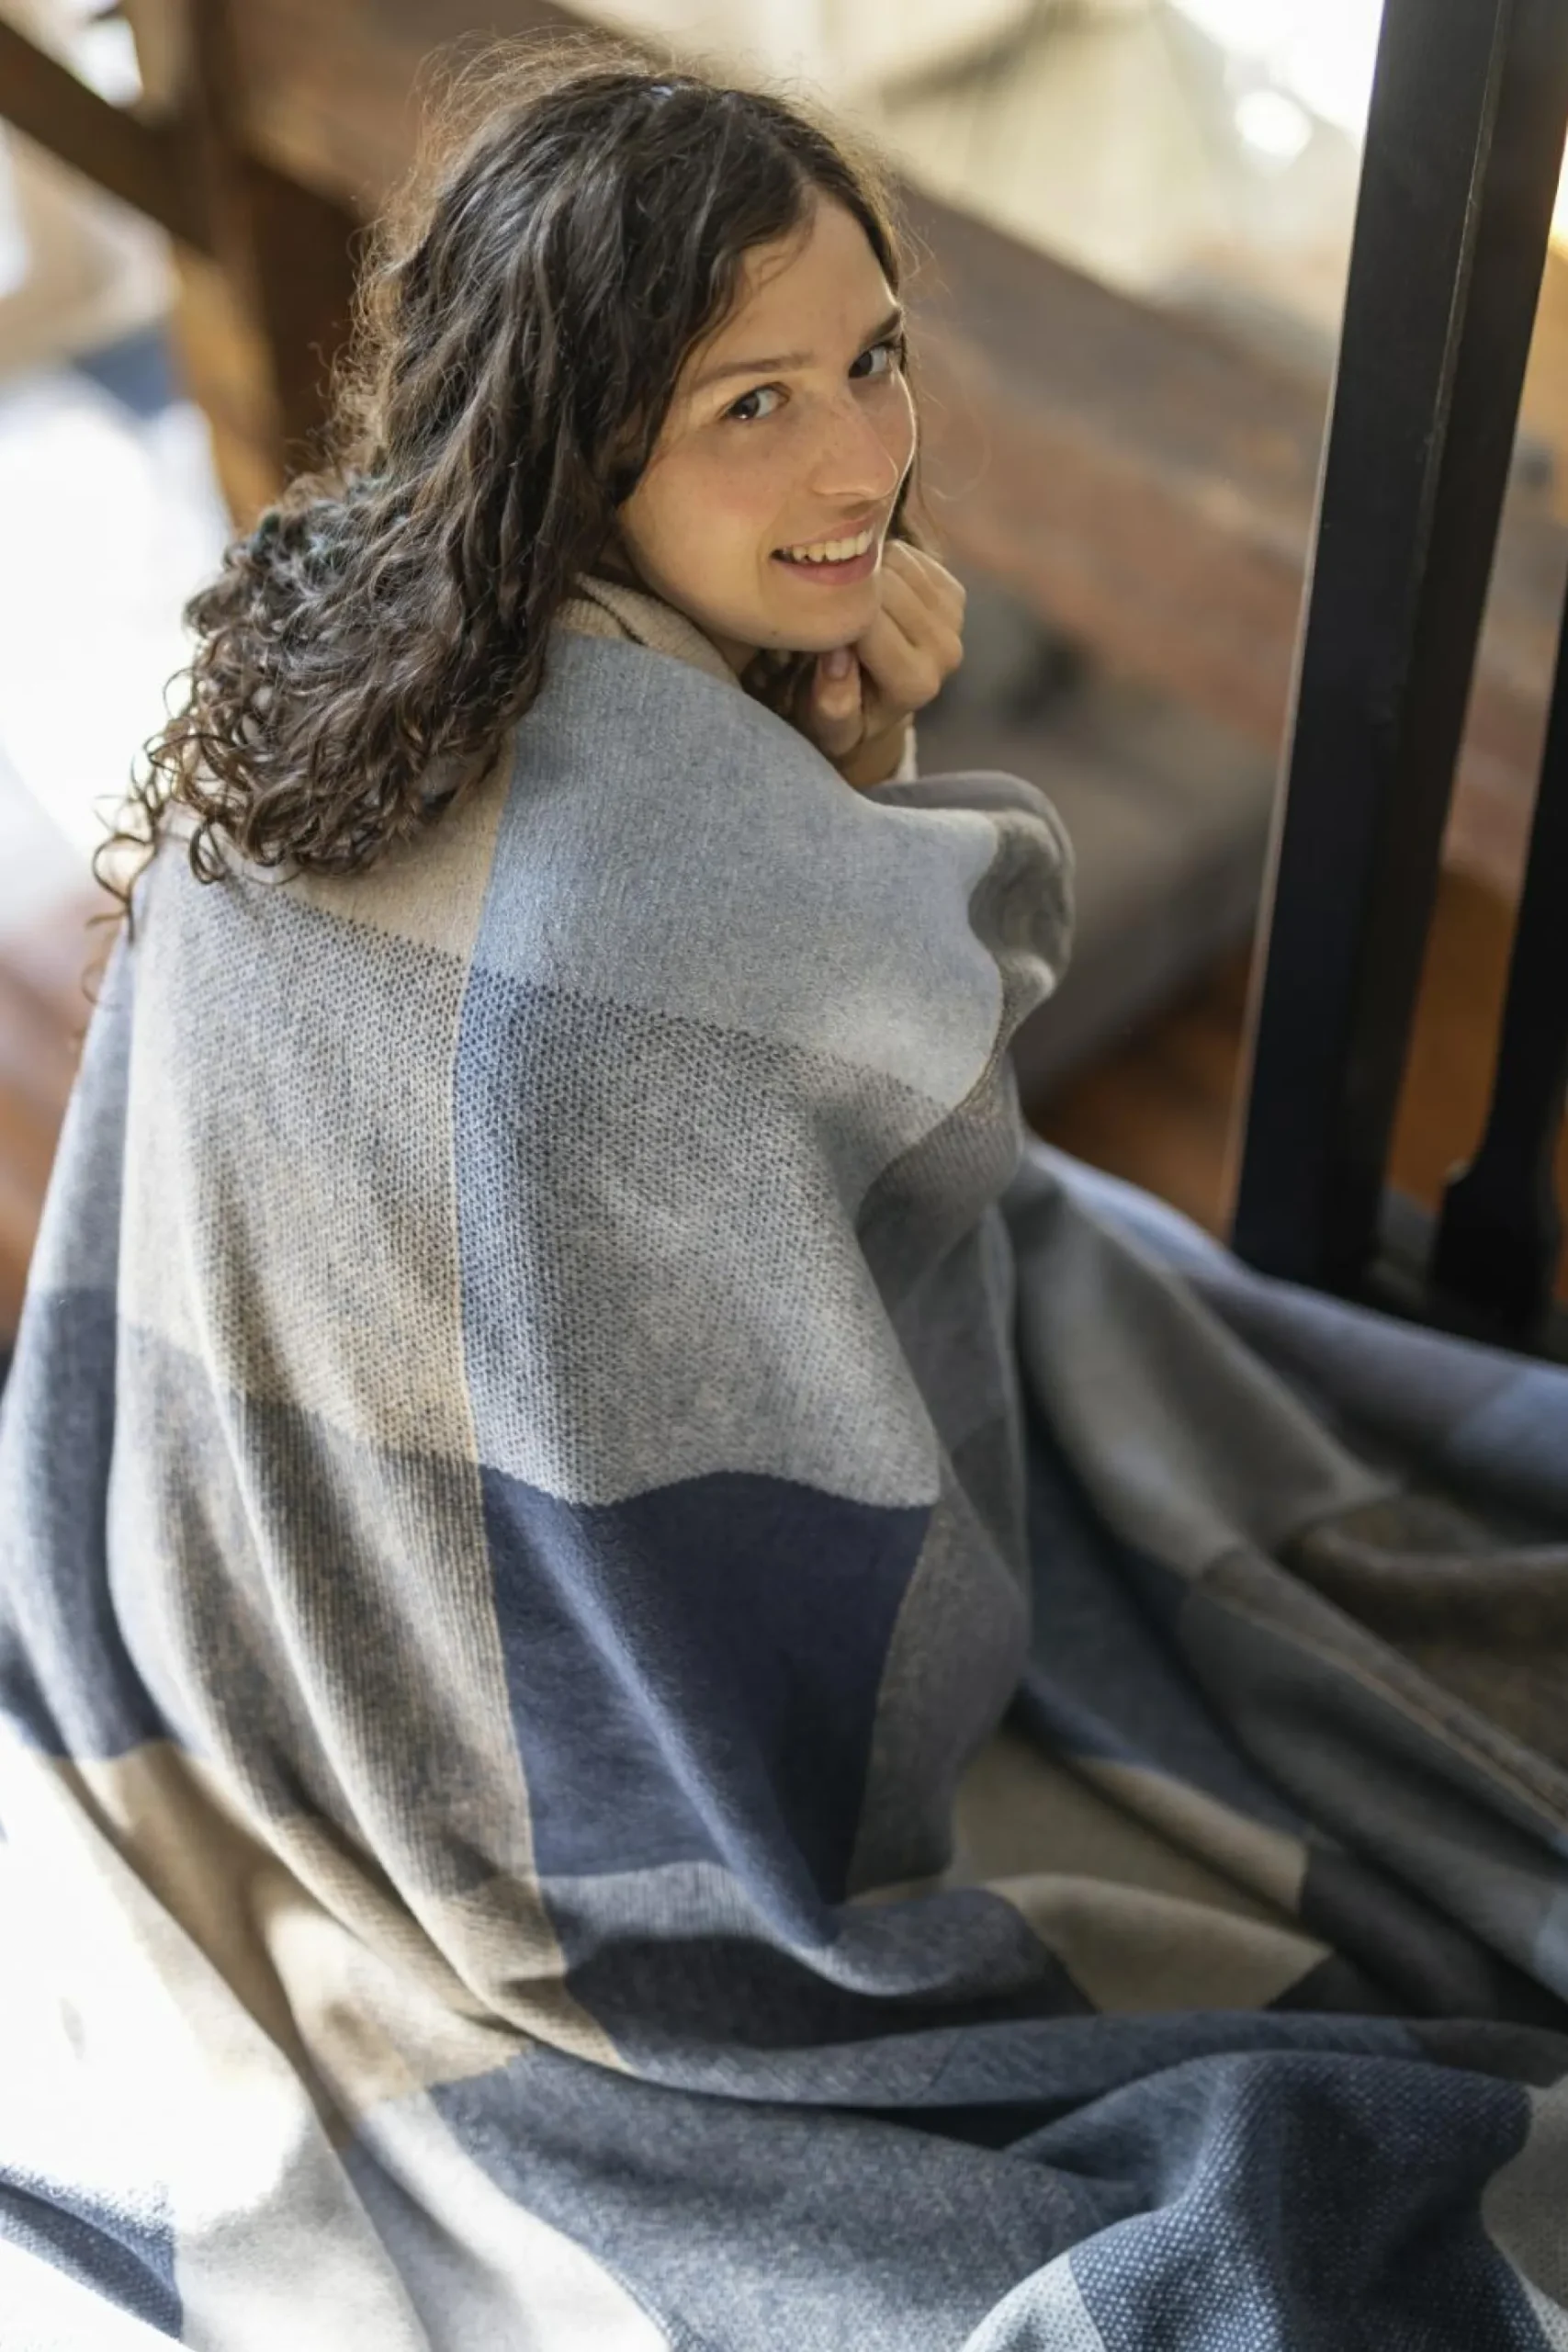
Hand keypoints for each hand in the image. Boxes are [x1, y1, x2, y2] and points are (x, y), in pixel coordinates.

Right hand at [795, 541, 965, 786]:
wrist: (876, 708)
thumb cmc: (841, 716)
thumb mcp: (827, 725)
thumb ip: (832, 701)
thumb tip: (837, 659)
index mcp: (915, 684)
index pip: (868, 622)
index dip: (833, 607)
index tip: (807, 611)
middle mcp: (945, 652)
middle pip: (886, 585)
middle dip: (848, 585)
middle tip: (822, 597)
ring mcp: (954, 621)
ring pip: (897, 560)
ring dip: (864, 569)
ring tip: (845, 594)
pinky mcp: (954, 595)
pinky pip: (909, 555)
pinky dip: (881, 560)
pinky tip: (870, 588)